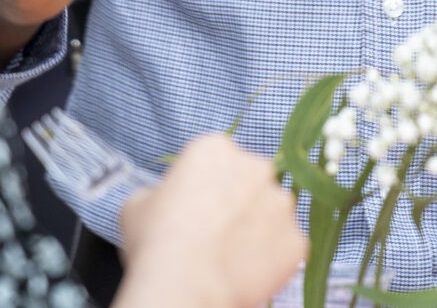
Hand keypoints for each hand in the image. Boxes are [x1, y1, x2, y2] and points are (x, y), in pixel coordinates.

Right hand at [115, 133, 303, 307]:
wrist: (184, 287)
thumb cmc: (156, 243)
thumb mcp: (138, 204)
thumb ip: (161, 191)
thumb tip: (169, 200)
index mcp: (216, 148)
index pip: (219, 160)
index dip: (207, 186)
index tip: (198, 207)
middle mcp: (257, 167)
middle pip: (252, 181)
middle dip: (240, 202)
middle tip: (217, 232)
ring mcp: (282, 204)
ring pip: (273, 213)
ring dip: (259, 228)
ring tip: (232, 256)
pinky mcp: (298, 240)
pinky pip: (286, 246)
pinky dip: (272, 259)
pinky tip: (246, 272)